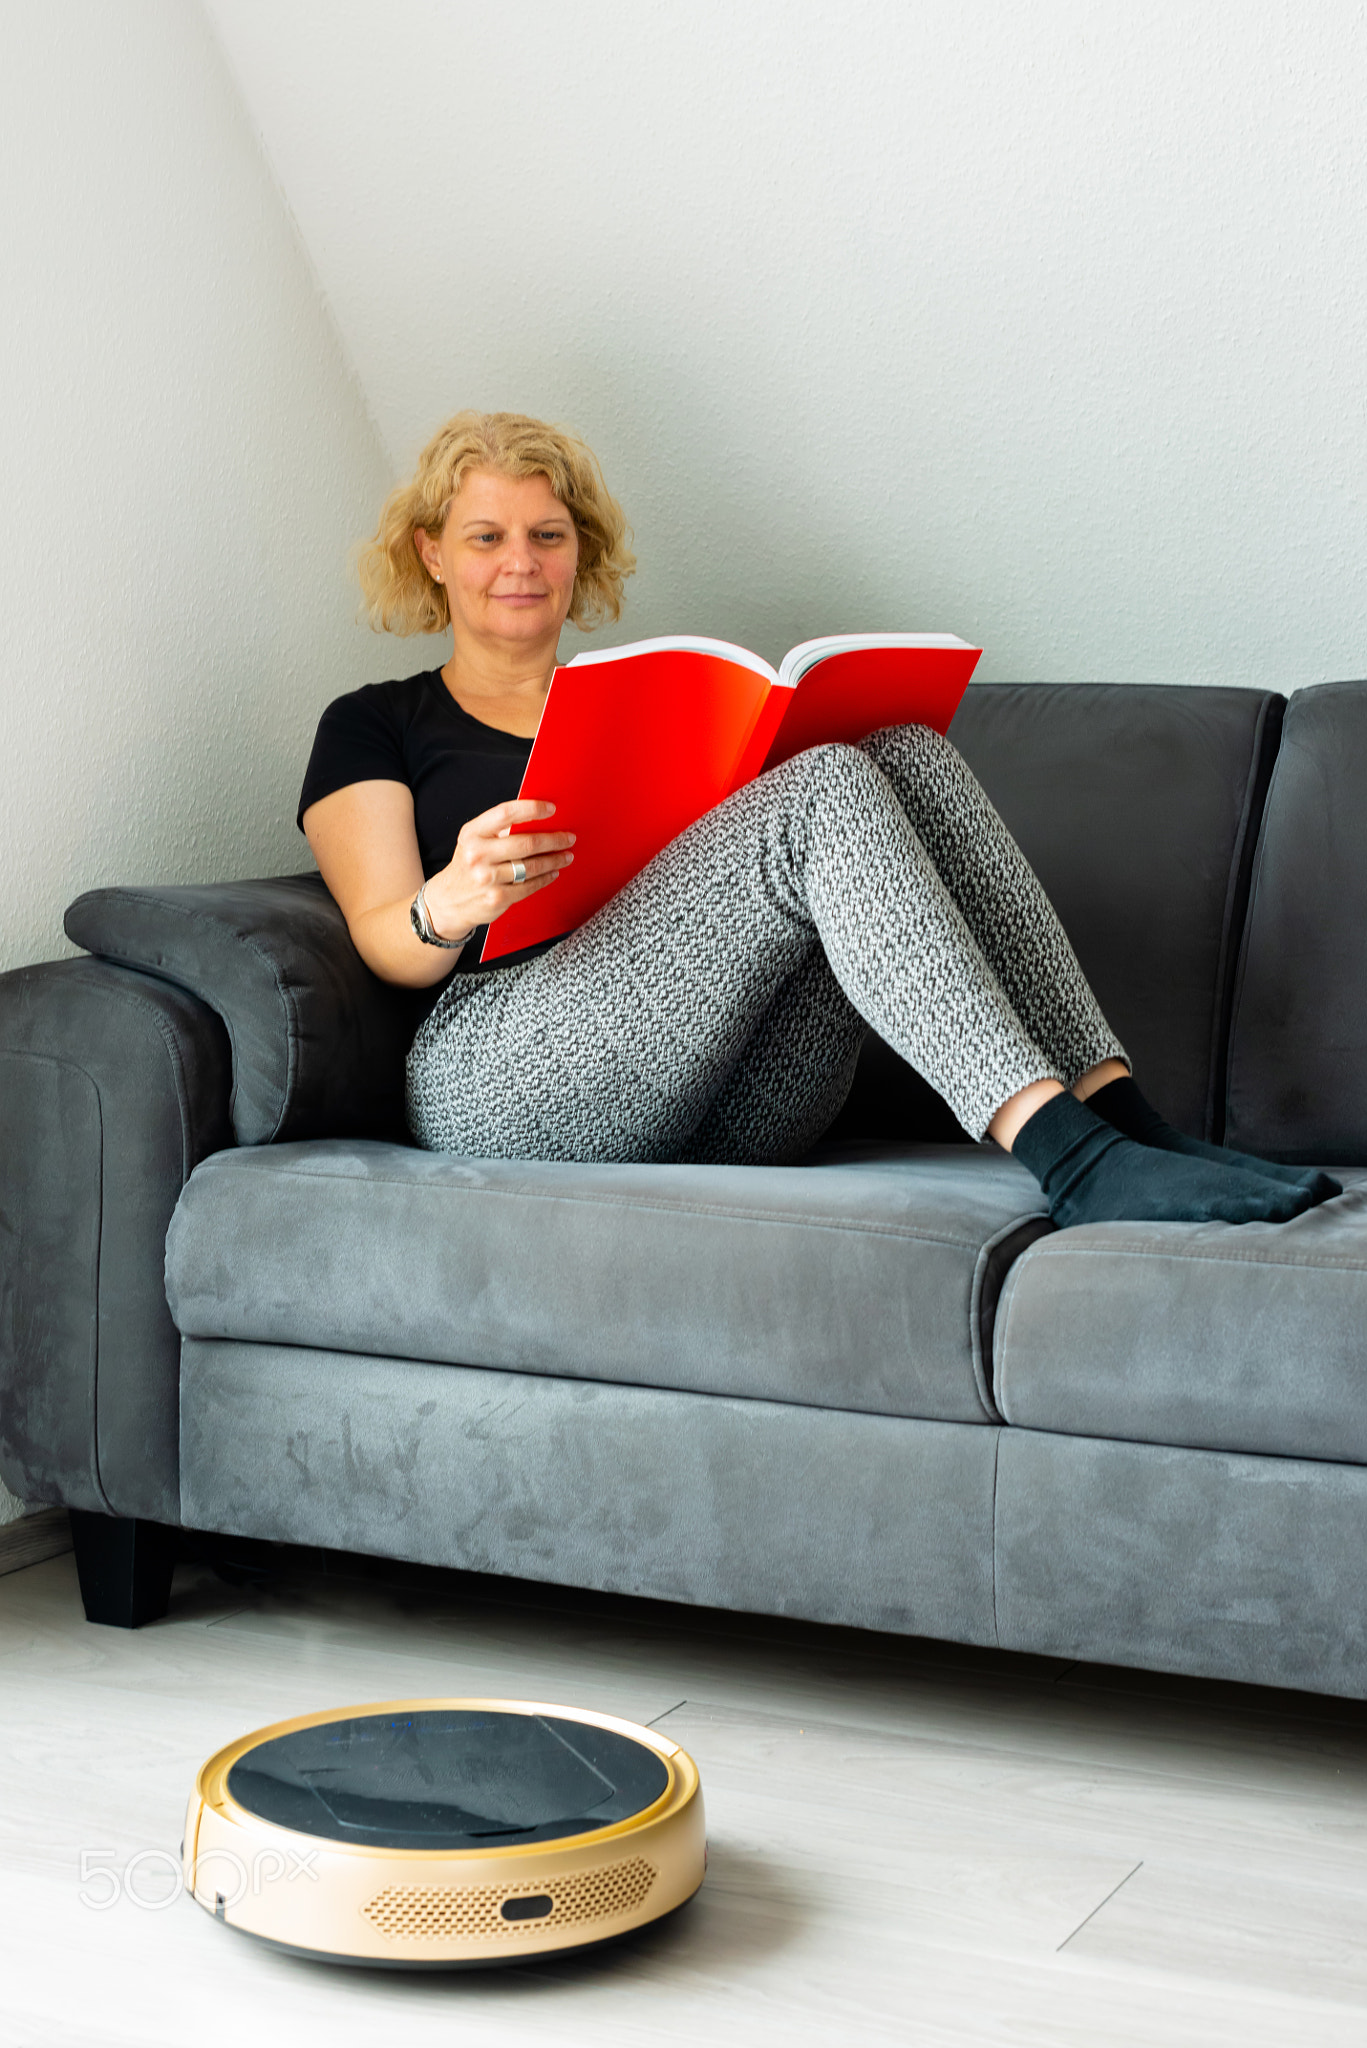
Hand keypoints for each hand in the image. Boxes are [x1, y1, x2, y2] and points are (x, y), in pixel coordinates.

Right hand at [421, 800, 574, 939]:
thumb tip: (537, 819)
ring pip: (532, 866)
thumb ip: (498, 829)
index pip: (505, 814)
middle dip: (553, 840)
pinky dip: (545, 878)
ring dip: (554, 860)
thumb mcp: (473, 841)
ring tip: (566, 855)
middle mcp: (478, 855)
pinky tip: (553, 872)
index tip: (551, 809)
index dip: (531, 809)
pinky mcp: (497, 898)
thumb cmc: (468, 865)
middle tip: (568, 838)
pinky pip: (530, 886)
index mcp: (473, 834)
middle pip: (526, 843)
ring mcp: (487, 878)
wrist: (448, 901)